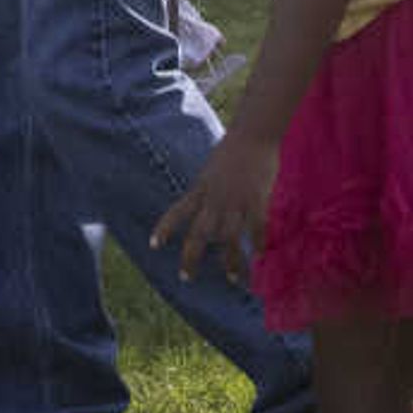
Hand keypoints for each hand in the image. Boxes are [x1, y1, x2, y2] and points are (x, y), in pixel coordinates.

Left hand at [152, 130, 276, 281]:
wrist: (253, 133)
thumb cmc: (234, 149)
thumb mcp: (211, 170)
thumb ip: (208, 189)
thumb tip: (206, 205)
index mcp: (200, 188)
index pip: (177, 211)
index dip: (165, 229)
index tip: (153, 245)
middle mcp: (214, 198)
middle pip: (198, 233)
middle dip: (191, 257)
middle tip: (186, 277)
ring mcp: (235, 200)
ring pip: (228, 238)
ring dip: (229, 261)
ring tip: (232, 279)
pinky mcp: (256, 199)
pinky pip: (256, 227)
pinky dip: (257, 243)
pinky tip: (259, 256)